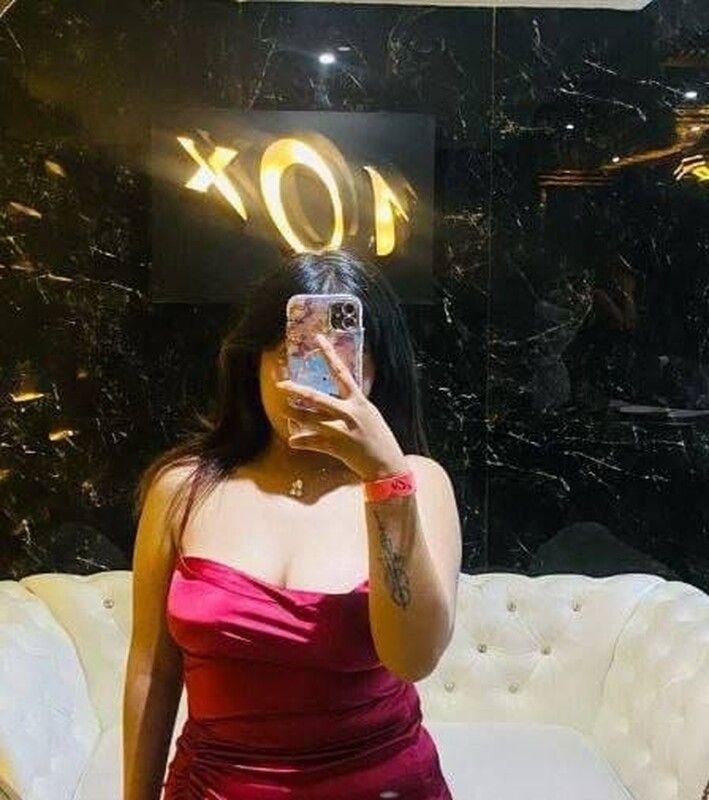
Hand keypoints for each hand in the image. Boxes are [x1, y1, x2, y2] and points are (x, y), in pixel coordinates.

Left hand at [275, 333, 408, 481]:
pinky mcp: (336, 447)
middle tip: (281, 384)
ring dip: (293, 415)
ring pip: (308, 419)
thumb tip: (332, 402)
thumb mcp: (369, 416)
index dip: (329, 354)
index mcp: (359, 401)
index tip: (318, 339)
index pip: (341, 372)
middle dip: (296, 390)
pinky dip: (300, 440)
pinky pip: (311, 441)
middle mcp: (349, 412)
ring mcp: (342, 430)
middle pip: (316, 397)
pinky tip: (292, 440)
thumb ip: (350, 407)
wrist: (387, 465)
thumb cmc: (379, 439)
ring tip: (283, 411)